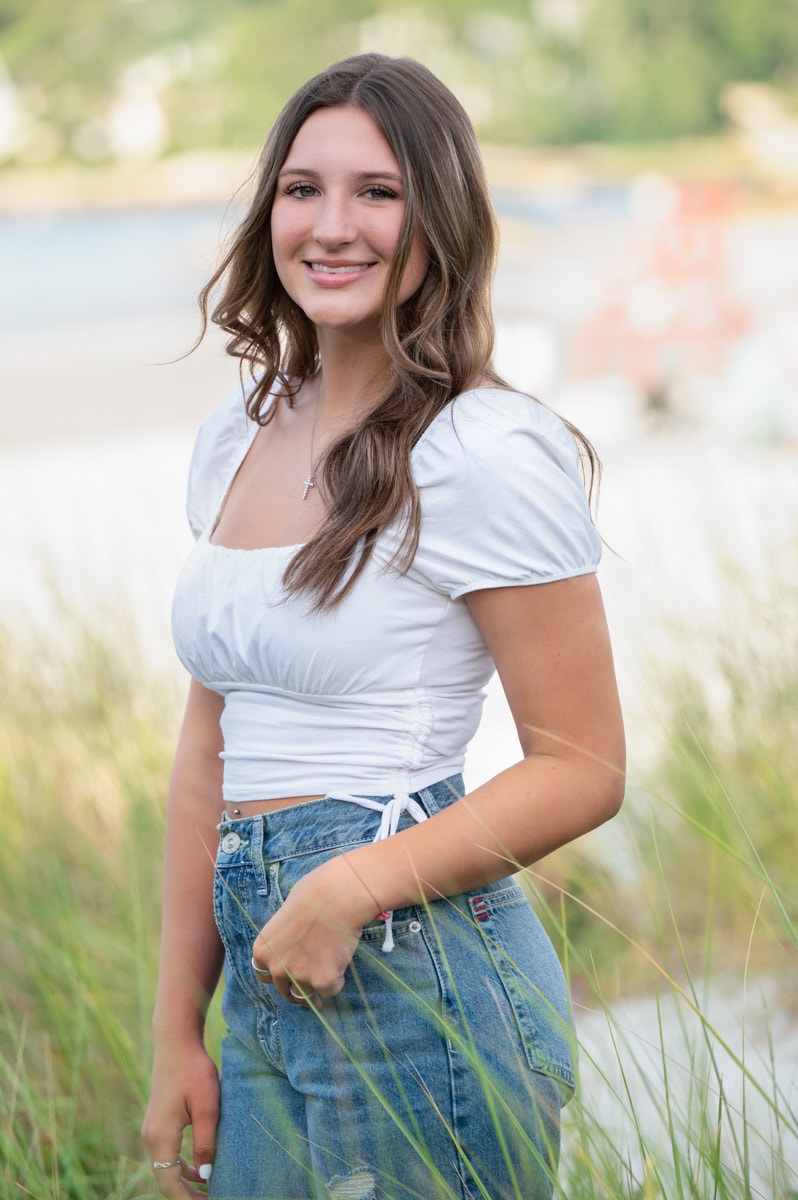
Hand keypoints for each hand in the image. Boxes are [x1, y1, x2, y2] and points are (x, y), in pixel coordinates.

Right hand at [141, 1040, 219, 1197]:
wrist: (176, 1042)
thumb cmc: (194, 1070)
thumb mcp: (207, 1106)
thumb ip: (205, 1142)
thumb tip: (205, 1176)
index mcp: (160, 1136)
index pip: (169, 1183)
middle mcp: (150, 1137)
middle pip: (165, 1179)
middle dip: (186, 1196)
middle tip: (212, 1199)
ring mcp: (152, 1130)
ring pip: (165, 1168)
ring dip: (184, 1183)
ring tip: (209, 1191)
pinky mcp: (158, 1122)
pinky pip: (166, 1155)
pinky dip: (180, 1168)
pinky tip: (199, 1171)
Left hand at [252, 854, 377, 1007]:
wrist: (335, 898)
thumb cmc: (311, 897)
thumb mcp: (284, 918)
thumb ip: (283, 940)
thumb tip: (294, 948)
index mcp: (262, 951)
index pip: (264, 975)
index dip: (277, 975)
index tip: (287, 975)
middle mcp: (276, 968)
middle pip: (284, 989)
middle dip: (296, 987)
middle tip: (309, 984)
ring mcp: (299, 977)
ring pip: (306, 996)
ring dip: (314, 992)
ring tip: (325, 983)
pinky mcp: (323, 982)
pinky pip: (329, 991)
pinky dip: (336, 982)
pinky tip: (340, 968)